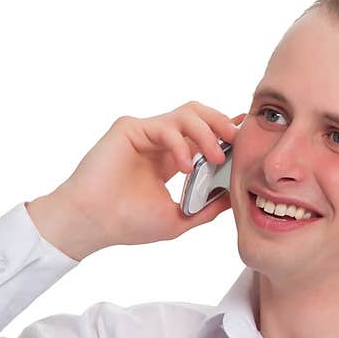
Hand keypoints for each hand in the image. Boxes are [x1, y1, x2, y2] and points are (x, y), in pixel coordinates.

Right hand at [36, 101, 244, 256]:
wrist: (92, 223)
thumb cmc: (127, 223)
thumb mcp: (178, 219)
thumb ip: (206, 208)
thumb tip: (233, 199)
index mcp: (169, 159)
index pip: (203, 136)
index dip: (225, 132)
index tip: (245, 137)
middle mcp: (158, 142)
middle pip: (198, 116)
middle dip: (221, 124)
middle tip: (237, 140)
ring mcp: (144, 132)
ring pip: (186, 114)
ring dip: (206, 132)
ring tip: (215, 157)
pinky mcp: (129, 128)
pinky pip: (164, 125)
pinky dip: (180, 144)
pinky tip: (186, 168)